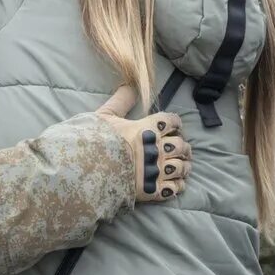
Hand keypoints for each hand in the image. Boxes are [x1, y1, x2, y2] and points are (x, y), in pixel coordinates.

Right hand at [95, 85, 190, 202]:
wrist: (89, 170)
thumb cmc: (96, 140)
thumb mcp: (106, 115)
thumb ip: (121, 100)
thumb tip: (130, 84)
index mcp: (148, 129)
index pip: (172, 121)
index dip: (176, 123)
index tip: (175, 126)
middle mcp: (156, 149)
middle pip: (181, 145)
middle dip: (184, 147)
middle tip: (183, 149)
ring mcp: (156, 171)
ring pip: (182, 167)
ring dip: (185, 166)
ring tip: (184, 166)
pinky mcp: (153, 190)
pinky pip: (174, 188)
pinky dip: (178, 185)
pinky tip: (176, 184)